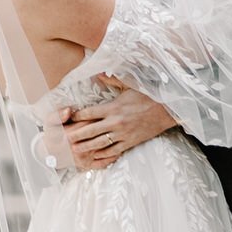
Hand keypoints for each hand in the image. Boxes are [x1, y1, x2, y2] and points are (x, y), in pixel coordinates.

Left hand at [59, 82, 176, 170]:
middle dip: (76, 135)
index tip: (68, 118)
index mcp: (113, 107)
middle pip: (90, 131)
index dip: (77, 116)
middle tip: (64, 140)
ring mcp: (123, 134)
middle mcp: (116, 122)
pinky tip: (95, 157)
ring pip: (100, 143)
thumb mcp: (130, 85)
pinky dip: (103, 155)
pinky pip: (113, 151)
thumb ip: (112, 79)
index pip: (89, 113)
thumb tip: (97, 73)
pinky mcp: (130, 142)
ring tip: (74, 150)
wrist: (167, 111)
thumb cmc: (148, 96)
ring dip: (86, 147)